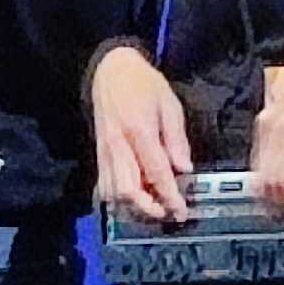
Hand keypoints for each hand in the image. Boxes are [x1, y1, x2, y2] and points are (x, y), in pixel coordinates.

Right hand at [85, 44, 193, 227]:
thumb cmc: (144, 85)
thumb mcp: (170, 105)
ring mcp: (105, 151)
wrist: (111, 71)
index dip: (169, 196)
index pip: (156, 172)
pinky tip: (134, 198)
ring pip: (113, 191)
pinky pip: (105, 183)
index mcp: (139, 131)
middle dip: (148, 207)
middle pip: (128, 189)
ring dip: (132, 206)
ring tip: (153, 206)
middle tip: (167, 213)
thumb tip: (185, 169)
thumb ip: (177, 139)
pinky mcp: (99, 153)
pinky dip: (118, 198)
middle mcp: (119, 145)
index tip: (181, 211)